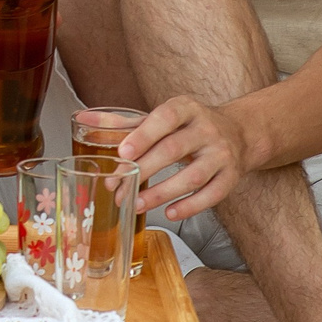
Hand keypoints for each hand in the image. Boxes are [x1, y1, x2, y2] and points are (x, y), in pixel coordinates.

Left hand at [118, 96, 257, 222]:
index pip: (165, 118)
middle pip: (173, 150)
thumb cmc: (190, 127)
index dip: (144, 135)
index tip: (122, 153)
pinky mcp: (231, 177)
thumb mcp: (162, 118)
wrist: (239, 133)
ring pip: (192, 176)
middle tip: (118, 187)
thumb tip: (83, 119)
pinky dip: (189, 207)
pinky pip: (211, 195)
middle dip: (143, 171)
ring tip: (136, 204)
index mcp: (186, 109)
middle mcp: (207, 129)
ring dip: (161, 193)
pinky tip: (169, 212)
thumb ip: (124, 122)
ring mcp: (221, 154)